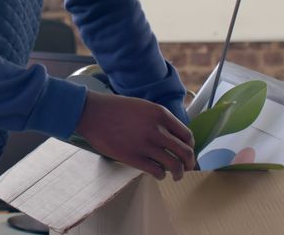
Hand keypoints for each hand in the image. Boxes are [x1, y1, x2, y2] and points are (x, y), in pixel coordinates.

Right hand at [74, 91, 195, 179]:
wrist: (93, 113)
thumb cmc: (115, 109)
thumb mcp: (143, 107)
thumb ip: (159, 120)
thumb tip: (173, 137)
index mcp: (161, 114)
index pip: (187, 135)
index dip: (191, 146)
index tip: (187, 152)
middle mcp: (157, 130)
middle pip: (185, 152)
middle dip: (190, 163)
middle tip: (188, 167)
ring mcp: (146, 145)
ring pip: (175, 165)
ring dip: (179, 173)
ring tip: (176, 176)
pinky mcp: (134, 158)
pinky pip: (157, 171)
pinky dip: (161, 175)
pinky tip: (158, 174)